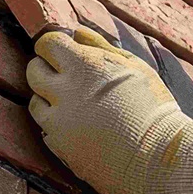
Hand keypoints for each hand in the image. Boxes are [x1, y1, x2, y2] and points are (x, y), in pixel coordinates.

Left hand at [26, 28, 192, 193]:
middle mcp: (63, 92)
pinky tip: (82, 127)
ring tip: (77, 104)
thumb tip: (78, 33)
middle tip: (69, 77)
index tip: (68, 52)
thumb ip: (101, 46)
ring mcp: (58, 122)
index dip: (56, 46)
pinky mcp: (59, 147)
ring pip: (35, 102)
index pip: (47, 44)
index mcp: (83, 66)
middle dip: (47, 69)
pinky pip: (46, 129)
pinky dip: (58, 125)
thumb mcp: (134, 68)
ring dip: (49, 99)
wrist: (158, 159)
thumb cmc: (154, 108)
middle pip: (34, 70)